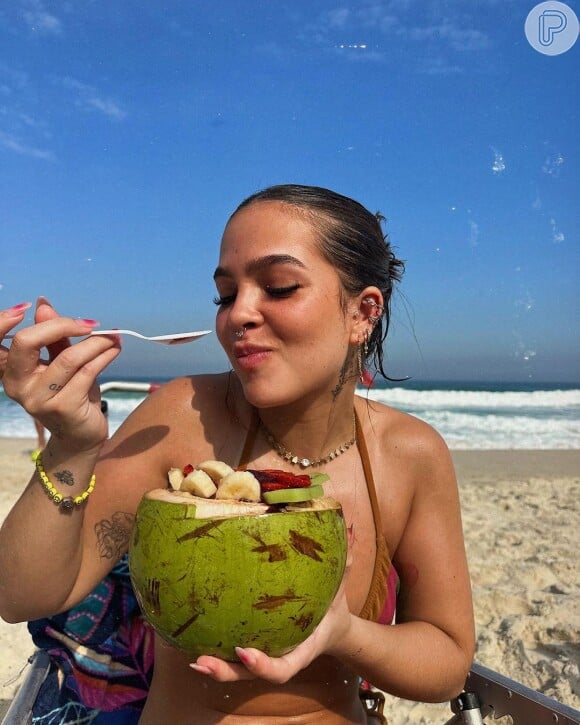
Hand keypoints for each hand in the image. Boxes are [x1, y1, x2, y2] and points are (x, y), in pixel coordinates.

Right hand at [1, 297, 120, 450]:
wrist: (81, 435)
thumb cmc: (70, 394)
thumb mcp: (59, 362)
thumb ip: (52, 336)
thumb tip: (42, 304)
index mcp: (10, 371)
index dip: (2, 321)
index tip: (27, 307)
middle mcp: (17, 386)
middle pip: (26, 342)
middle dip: (60, 325)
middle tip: (88, 324)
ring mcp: (38, 399)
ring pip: (67, 357)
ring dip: (96, 343)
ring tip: (113, 337)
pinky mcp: (62, 408)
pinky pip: (87, 372)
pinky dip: (104, 356)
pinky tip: (114, 349)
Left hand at [190, 539, 353, 683]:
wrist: (333, 628)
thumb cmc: (333, 606)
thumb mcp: (341, 586)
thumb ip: (344, 563)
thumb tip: (350, 530)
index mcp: (302, 649)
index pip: (282, 668)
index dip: (263, 665)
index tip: (245, 652)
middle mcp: (280, 655)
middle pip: (248, 674)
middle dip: (224, 671)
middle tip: (202, 661)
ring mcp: (265, 654)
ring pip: (235, 670)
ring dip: (212, 665)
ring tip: (191, 657)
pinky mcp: (253, 645)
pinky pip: (230, 652)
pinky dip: (212, 648)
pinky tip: (189, 640)